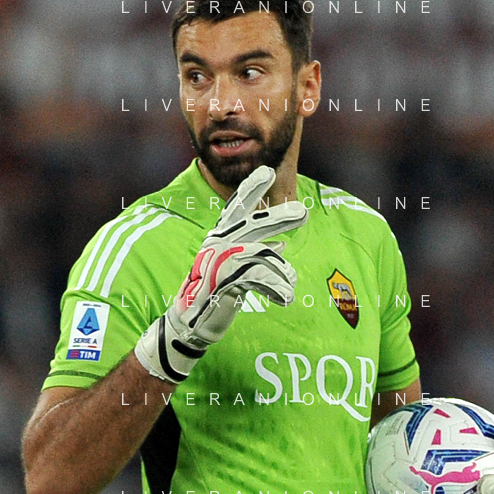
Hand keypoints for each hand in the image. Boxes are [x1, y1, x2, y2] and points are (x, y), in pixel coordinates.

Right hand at [135, 165, 307, 382]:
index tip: (267, 171)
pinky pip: (258, 278)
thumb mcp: (235, 268)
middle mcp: (218, 244)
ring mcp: (220, 260)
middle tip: (302, 213)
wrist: (190, 323)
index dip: (251, 189)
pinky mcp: (224, 280)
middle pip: (254, 225)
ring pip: (261, 255)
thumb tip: (280, 243)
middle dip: (279, 218)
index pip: (236, 207)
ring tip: (290, 284)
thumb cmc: (214, 294)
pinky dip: (275, 287)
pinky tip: (285, 297)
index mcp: (219, 237)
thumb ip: (254, 253)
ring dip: (281, 272)